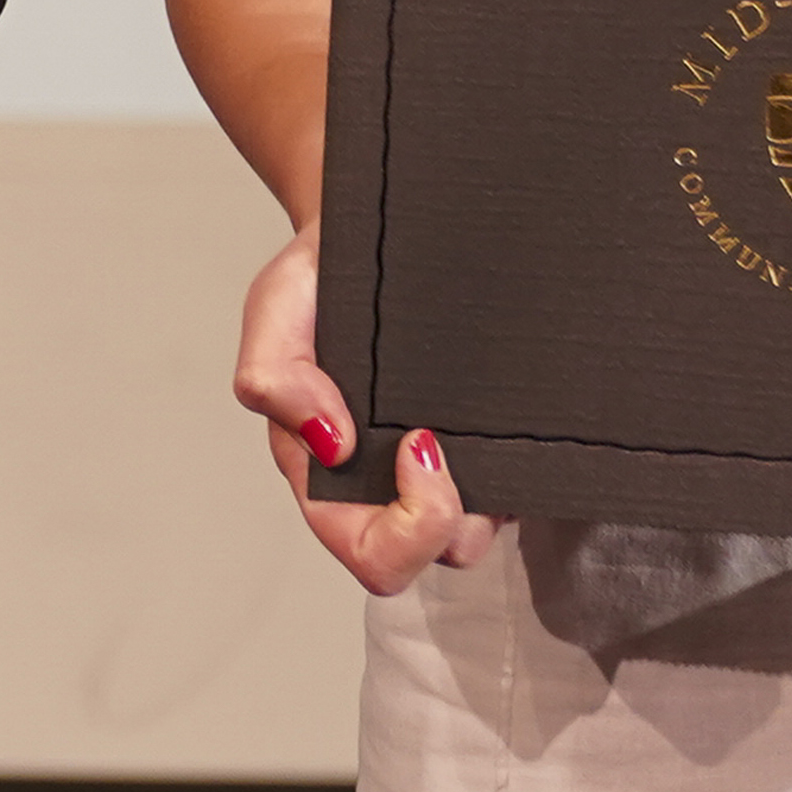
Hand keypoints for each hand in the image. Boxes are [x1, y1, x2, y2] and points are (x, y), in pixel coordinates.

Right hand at [234, 225, 488, 593]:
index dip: (408, 523)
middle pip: (432, 558)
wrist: (374, 233)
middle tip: (442, 440)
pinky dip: (517, 464)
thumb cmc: (320, 279)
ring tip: (477, 423)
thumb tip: (332, 444)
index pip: (371, 553)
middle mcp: (383, 485)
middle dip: (449, 519)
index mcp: (326, 474)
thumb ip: (275, 377)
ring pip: (478, 531)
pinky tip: (504, 410)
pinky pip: (513, 488)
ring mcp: (440, 471)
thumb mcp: (275, 308)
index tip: (416, 441)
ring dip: (489, 493)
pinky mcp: (482, 446)